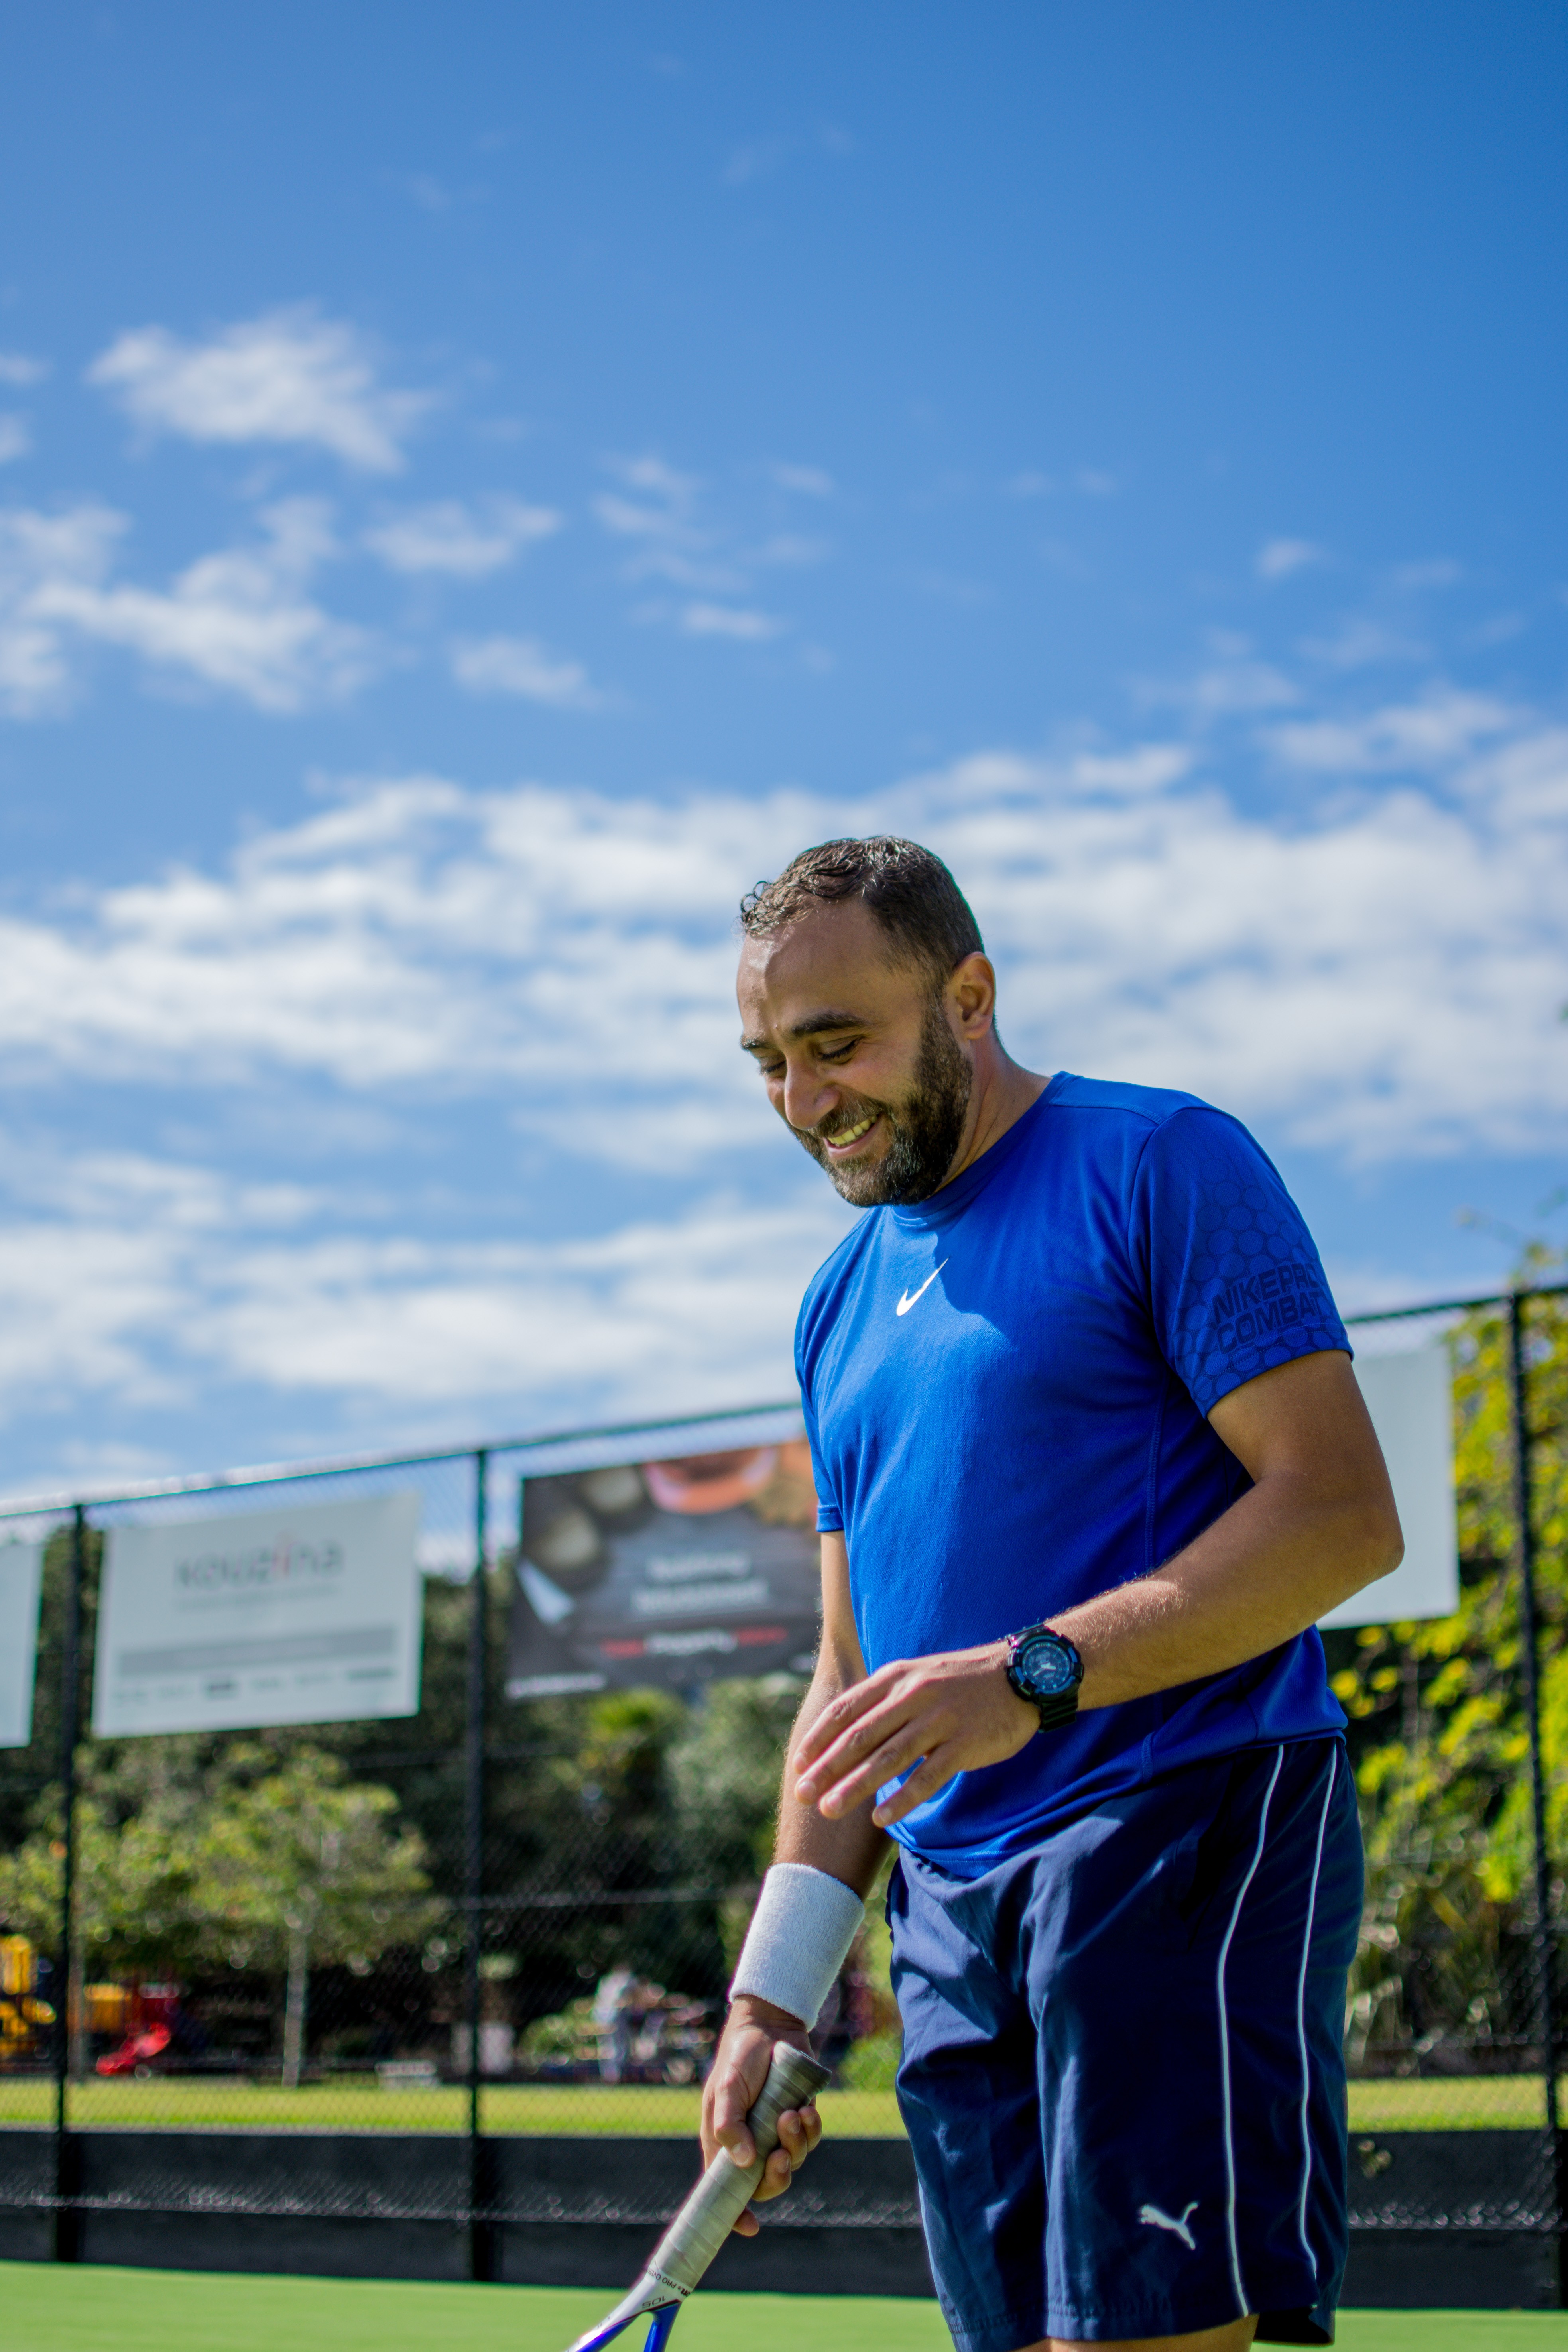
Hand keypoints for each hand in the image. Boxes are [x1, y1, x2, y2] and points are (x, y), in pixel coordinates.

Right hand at [700, 1996, 822, 2237]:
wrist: (771, 2025)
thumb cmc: (740, 2056)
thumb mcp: (726, 2088)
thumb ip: (729, 2125)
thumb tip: (743, 2163)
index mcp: (725, 2141)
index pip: (725, 2187)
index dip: (735, 2211)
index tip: (749, 2226)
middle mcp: (751, 2143)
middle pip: (765, 2183)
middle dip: (776, 2178)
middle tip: (780, 2159)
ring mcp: (776, 2132)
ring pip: (792, 2161)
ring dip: (795, 2144)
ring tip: (793, 2114)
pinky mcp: (799, 2118)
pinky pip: (810, 2140)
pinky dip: (811, 2130)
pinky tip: (808, 2109)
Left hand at [791, 1641, 1037, 1827]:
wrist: (1021, 1674)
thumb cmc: (962, 1682)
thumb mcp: (917, 1676)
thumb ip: (884, 1699)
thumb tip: (846, 1730)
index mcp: (896, 1678)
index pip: (846, 1709)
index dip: (819, 1738)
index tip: (798, 1764)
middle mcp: (913, 1695)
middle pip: (860, 1736)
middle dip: (827, 1768)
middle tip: (803, 1794)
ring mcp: (939, 1719)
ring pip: (888, 1757)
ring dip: (855, 1786)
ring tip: (829, 1810)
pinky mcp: (964, 1743)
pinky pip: (928, 1775)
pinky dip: (902, 1798)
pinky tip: (881, 1817)